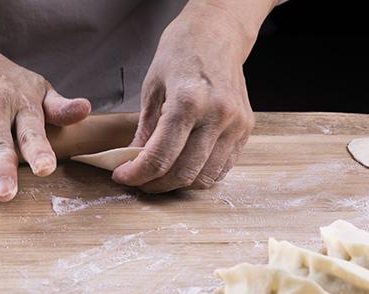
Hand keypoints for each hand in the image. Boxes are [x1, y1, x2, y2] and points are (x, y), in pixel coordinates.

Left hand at [112, 6, 258, 192]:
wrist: (218, 33)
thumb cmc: (182, 51)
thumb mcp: (153, 86)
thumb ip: (145, 128)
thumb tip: (133, 160)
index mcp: (189, 101)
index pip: (160, 157)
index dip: (137, 174)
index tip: (122, 176)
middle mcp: (217, 115)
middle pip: (183, 173)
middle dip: (155, 184)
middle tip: (138, 180)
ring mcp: (236, 125)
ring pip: (204, 177)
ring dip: (178, 184)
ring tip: (158, 175)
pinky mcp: (245, 129)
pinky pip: (222, 167)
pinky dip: (199, 174)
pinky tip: (182, 165)